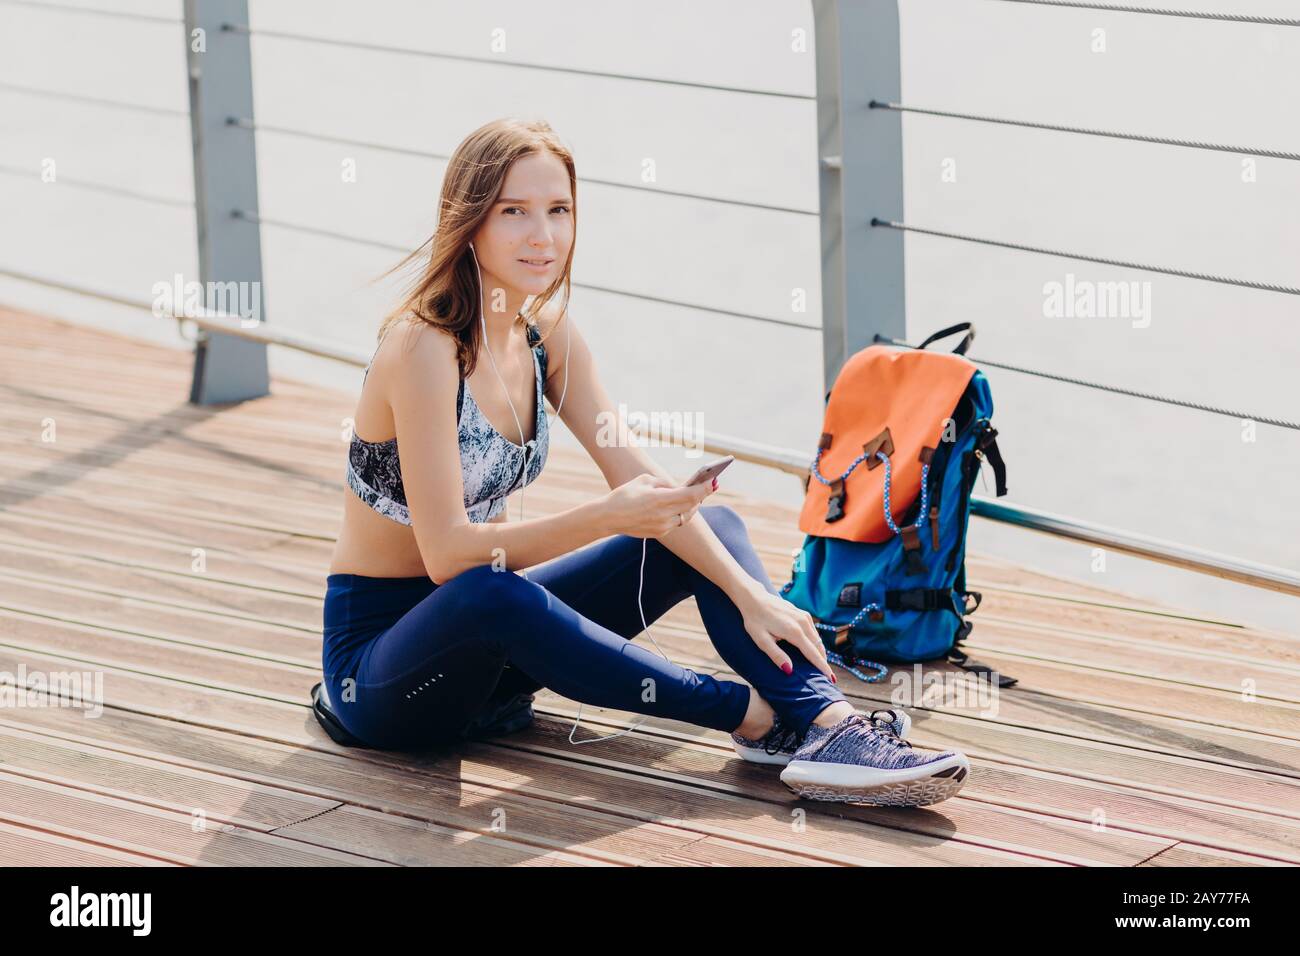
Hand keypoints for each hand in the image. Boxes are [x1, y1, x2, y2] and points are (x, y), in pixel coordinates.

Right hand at [601, 472, 715, 537]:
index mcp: (660, 499)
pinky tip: (679, 505)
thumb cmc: (625, 495)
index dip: (705, 488)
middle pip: (692, 505)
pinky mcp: (659, 533)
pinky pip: (676, 522)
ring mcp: (662, 526)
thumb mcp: (644, 480)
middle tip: (708, 485)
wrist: (608, 517)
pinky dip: (679, 513)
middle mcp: (664, 515)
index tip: (714, 481)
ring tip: (696, 495)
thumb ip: (664, 483)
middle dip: (701, 495)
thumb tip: (678, 487)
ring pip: (686, 516)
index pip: (691, 494)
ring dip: (691, 505)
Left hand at [736, 587, 835, 681]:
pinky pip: (813, 631)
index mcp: (794, 631)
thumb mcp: (761, 640)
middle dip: (823, 662)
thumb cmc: (755, 620)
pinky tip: (811, 649)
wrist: (754, 598)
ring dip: (820, 652)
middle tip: (826, 677)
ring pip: (817, 639)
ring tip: (820, 666)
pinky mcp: (802, 613)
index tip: (831, 679)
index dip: (822, 667)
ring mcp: (804, 616)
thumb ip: (776, 655)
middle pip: (819, 647)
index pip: (813, 654)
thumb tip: (789, 670)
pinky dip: (815, 642)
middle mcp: (803, 623)